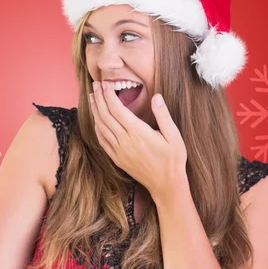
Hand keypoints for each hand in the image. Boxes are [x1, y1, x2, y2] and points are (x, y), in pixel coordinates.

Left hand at [89, 81, 187, 198]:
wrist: (166, 185)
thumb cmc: (173, 160)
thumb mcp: (174, 136)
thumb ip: (164, 116)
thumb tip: (157, 97)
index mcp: (138, 132)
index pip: (117, 108)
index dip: (108, 94)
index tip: (105, 83)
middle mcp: (125, 141)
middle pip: (105, 115)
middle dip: (99, 98)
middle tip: (95, 84)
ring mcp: (119, 151)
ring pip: (101, 127)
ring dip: (95, 111)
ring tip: (92, 97)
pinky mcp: (117, 159)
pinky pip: (102, 140)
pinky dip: (96, 128)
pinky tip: (96, 120)